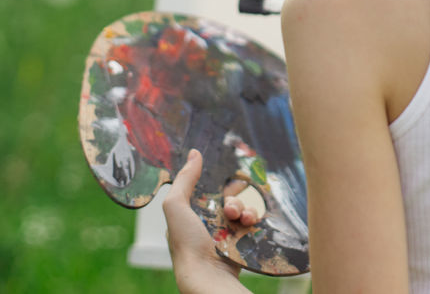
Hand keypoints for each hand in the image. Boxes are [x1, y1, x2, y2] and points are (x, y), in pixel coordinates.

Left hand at [163, 149, 255, 293]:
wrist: (207, 276)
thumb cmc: (187, 244)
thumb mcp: (176, 207)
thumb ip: (185, 180)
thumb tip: (194, 153)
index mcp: (190, 216)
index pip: (207, 193)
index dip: (217, 185)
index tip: (227, 178)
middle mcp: (208, 226)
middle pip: (228, 200)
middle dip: (233, 198)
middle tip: (230, 207)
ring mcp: (225, 236)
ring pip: (242, 210)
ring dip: (244, 209)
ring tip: (241, 218)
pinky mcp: (241, 245)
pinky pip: (252, 224)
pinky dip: (252, 220)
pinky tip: (249, 224)